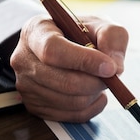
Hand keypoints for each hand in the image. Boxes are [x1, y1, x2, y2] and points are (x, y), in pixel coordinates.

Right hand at [10, 15, 127, 122]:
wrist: (65, 45)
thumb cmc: (82, 33)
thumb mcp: (101, 24)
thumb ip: (112, 38)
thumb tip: (115, 68)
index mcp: (36, 31)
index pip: (53, 50)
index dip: (84, 61)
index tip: (110, 68)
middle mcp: (23, 59)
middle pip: (62, 81)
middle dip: (95, 82)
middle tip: (112, 75)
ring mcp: (25, 85)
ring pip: (69, 101)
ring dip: (94, 94)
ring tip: (100, 80)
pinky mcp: (34, 106)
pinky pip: (70, 116)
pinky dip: (91, 107)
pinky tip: (95, 93)